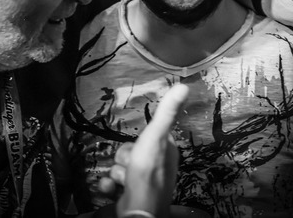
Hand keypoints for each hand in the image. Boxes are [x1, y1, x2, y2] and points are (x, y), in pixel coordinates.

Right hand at [100, 84, 188, 217]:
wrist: (138, 208)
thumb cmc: (148, 172)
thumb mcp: (157, 135)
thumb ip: (167, 112)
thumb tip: (183, 87)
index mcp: (167, 151)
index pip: (147, 136)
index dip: (139, 140)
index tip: (140, 146)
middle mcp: (159, 167)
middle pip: (130, 150)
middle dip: (124, 158)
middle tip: (130, 165)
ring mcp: (145, 182)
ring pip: (120, 166)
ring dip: (116, 172)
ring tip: (123, 180)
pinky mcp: (132, 195)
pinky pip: (113, 182)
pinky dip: (109, 184)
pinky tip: (111, 187)